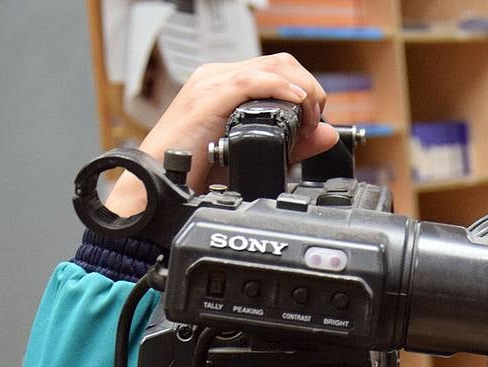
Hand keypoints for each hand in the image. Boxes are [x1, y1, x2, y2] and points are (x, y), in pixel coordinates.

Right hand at [106, 54, 339, 216]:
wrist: (160, 182)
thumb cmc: (198, 172)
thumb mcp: (257, 155)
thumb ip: (294, 145)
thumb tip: (327, 134)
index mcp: (228, 87)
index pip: (279, 71)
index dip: (307, 91)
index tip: (315, 123)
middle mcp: (220, 78)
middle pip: (281, 63)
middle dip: (310, 88)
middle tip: (315, 121)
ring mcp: (212, 85)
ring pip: (271, 66)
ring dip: (301, 89)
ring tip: (308, 118)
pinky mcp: (208, 99)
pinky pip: (251, 82)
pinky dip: (281, 88)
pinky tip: (296, 101)